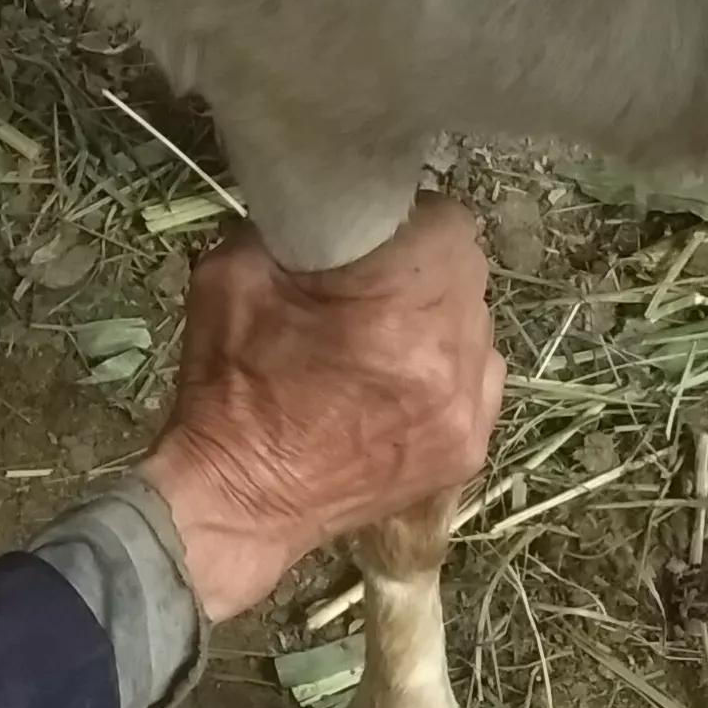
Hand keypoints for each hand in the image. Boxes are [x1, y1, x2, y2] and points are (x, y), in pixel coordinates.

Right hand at [137, 196, 502, 619]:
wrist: (235, 500)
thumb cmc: (228, 386)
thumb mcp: (234, 273)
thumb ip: (292, 227)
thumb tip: (327, 207)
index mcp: (400, 305)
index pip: (451, 224)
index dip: (413, 222)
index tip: (380, 237)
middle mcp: (449, 356)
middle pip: (469, 274)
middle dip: (428, 269)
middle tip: (378, 285)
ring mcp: (466, 411)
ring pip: (478, 329)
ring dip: (443, 321)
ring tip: (389, 340)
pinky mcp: (467, 451)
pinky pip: (479, 383)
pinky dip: (449, 373)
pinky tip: (404, 383)